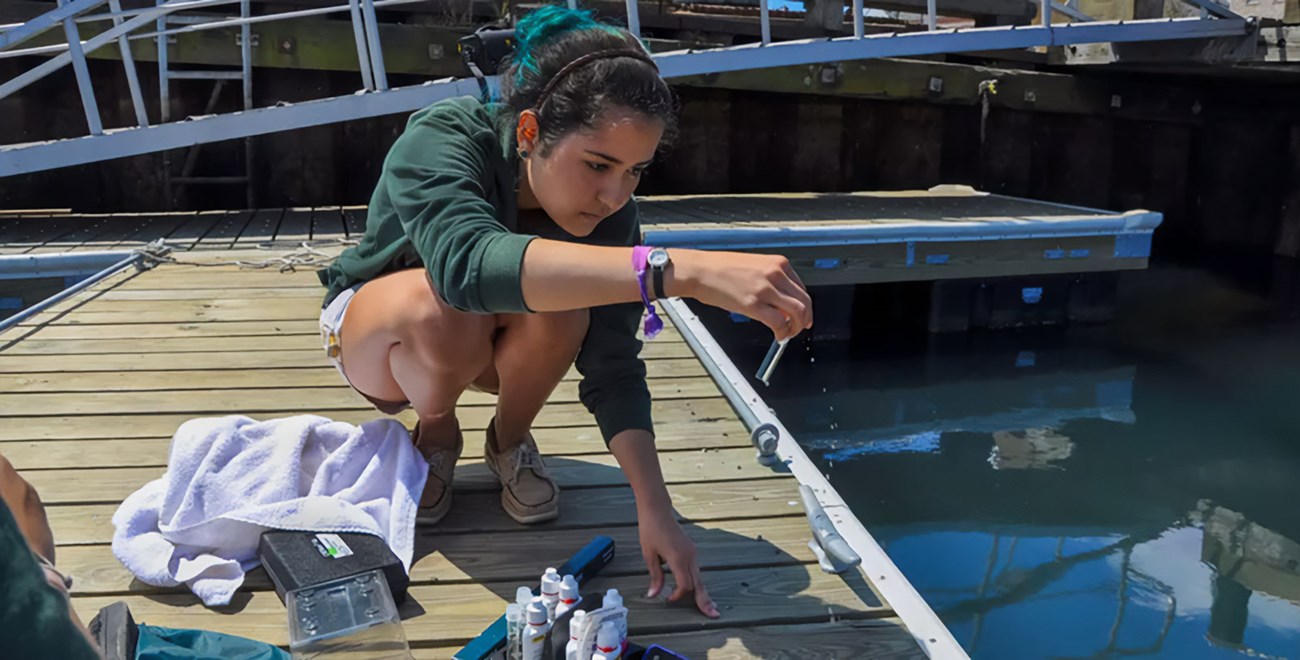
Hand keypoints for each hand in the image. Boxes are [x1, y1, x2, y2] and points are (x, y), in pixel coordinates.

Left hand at [639, 505, 718, 618]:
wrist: (658, 510)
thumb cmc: (651, 530)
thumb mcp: (649, 555)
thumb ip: (655, 576)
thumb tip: (653, 594)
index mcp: (678, 558)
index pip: (685, 585)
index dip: (678, 595)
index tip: (668, 598)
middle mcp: (689, 556)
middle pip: (699, 583)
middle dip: (705, 600)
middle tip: (713, 615)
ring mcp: (693, 553)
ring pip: (700, 577)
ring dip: (702, 592)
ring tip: (709, 607)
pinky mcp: (692, 550)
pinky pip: (696, 570)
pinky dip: (698, 582)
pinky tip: (699, 590)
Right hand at [671, 249, 812, 340]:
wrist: (700, 270)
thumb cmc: (720, 268)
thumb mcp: (754, 266)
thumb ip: (771, 281)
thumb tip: (781, 302)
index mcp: (778, 263)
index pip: (802, 288)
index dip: (805, 306)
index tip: (803, 315)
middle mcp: (775, 274)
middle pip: (804, 301)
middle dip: (804, 319)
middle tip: (799, 328)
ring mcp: (765, 289)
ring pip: (796, 312)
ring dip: (795, 327)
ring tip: (787, 333)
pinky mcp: (753, 304)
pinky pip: (778, 322)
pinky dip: (782, 332)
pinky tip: (778, 336)